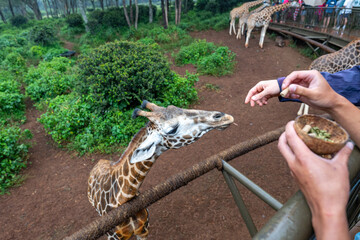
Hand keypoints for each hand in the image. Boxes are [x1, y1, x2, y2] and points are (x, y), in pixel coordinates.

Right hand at [245, 80, 279, 105]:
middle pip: (254, 96)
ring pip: (259, 98)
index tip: (246, 102)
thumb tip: (252, 99)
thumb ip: (260, 95)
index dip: (248, 97)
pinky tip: (266, 103)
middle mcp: (261, 88)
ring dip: (259, 102)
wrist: (284, 87)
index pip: (251, 92)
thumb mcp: (267, 91)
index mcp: (259, 86)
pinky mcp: (267, 94)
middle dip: (254, 101)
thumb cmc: (275, 86)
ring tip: (262, 104)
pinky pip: (263, 99)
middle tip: (253, 106)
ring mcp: (264, 92)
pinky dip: (264, 102)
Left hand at [278, 121, 352, 238]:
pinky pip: (290, 162)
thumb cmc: (332, 190)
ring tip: (298, 140)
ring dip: (287, 145)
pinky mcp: (296, 179)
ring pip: (284, 154)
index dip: (289, 127)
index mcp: (303, 158)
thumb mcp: (340, 168)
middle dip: (283, 134)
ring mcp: (293, 172)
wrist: (326, 209)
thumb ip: (343, 153)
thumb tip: (348, 145)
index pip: (291, 138)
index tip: (292, 121)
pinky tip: (304, 155)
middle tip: (291, 129)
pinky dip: (293, 155)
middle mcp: (294, 164)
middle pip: (281, 145)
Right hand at [281, 70, 341, 111]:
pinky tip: (292, 97)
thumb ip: (301, 90)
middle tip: (283, 92)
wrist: (331, 105)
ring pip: (292, 85)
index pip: (296, 74)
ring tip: (286, 96)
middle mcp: (307, 78)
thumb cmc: (325, 98)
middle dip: (287, 86)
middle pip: (293, 79)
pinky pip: (294, 91)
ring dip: (288, 90)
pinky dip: (291, 94)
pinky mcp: (303, 91)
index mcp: (311, 75)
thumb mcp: (313, 94)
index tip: (284, 87)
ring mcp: (304, 85)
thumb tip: (289, 87)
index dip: (288, 80)